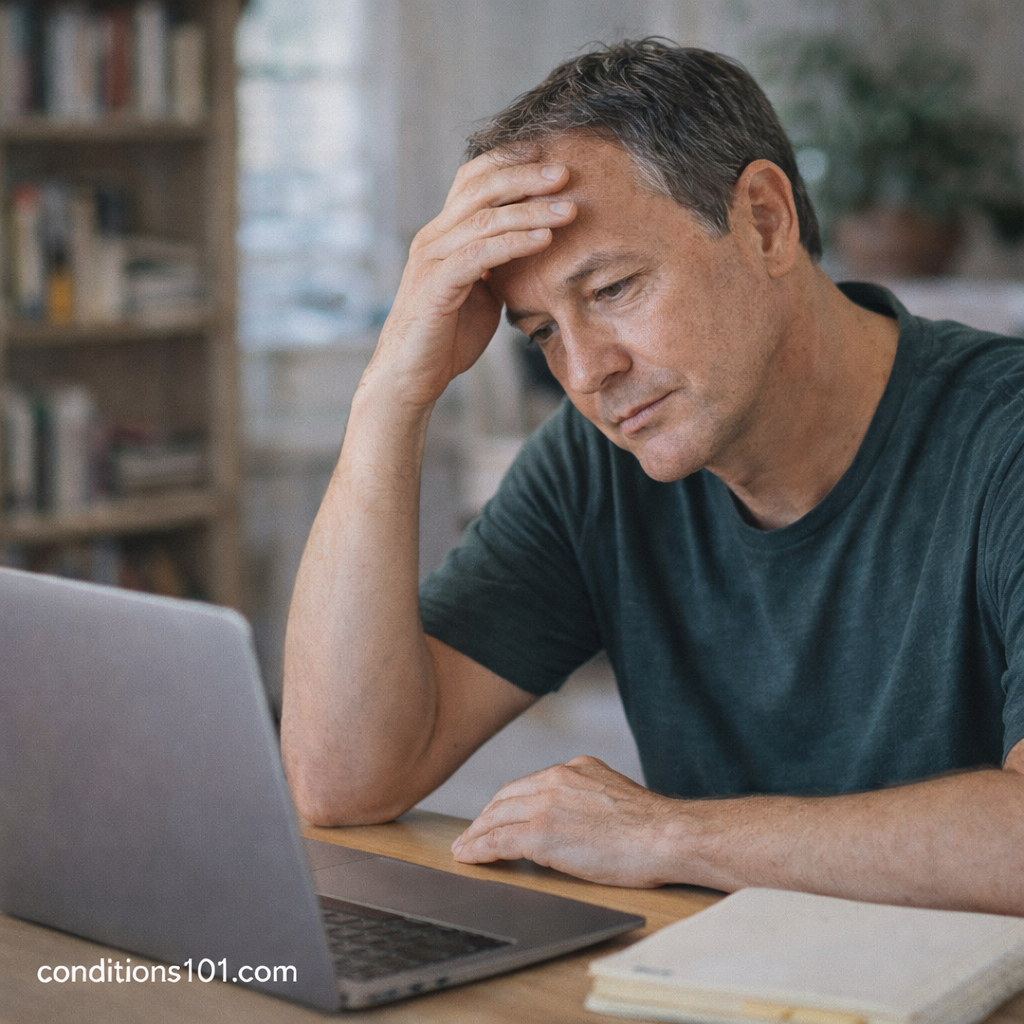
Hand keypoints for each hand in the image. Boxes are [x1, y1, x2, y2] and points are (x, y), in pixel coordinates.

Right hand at [365, 151, 576, 408]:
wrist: (410, 378)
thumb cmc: (446, 338)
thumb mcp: (479, 292)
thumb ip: (497, 265)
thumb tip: (533, 248)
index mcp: (443, 234)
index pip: (473, 179)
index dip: (510, 161)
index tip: (550, 156)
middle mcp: (433, 238)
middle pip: (481, 187)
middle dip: (526, 176)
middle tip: (566, 172)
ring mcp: (431, 259)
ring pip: (484, 218)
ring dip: (531, 210)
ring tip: (568, 209)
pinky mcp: (435, 285)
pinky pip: (479, 254)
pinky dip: (514, 244)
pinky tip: (545, 240)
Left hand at [451, 755, 681, 886]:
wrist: (664, 836)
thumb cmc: (652, 827)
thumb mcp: (615, 793)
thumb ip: (590, 796)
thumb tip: (580, 815)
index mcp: (575, 768)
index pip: (528, 784)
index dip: (507, 803)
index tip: (497, 815)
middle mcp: (556, 779)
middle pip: (505, 797)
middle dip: (485, 817)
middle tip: (471, 833)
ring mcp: (546, 805)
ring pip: (497, 818)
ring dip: (476, 834)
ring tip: (464, 848)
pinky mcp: (541, 833)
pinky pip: (498, 841)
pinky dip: (479, 849)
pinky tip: (470, 857)